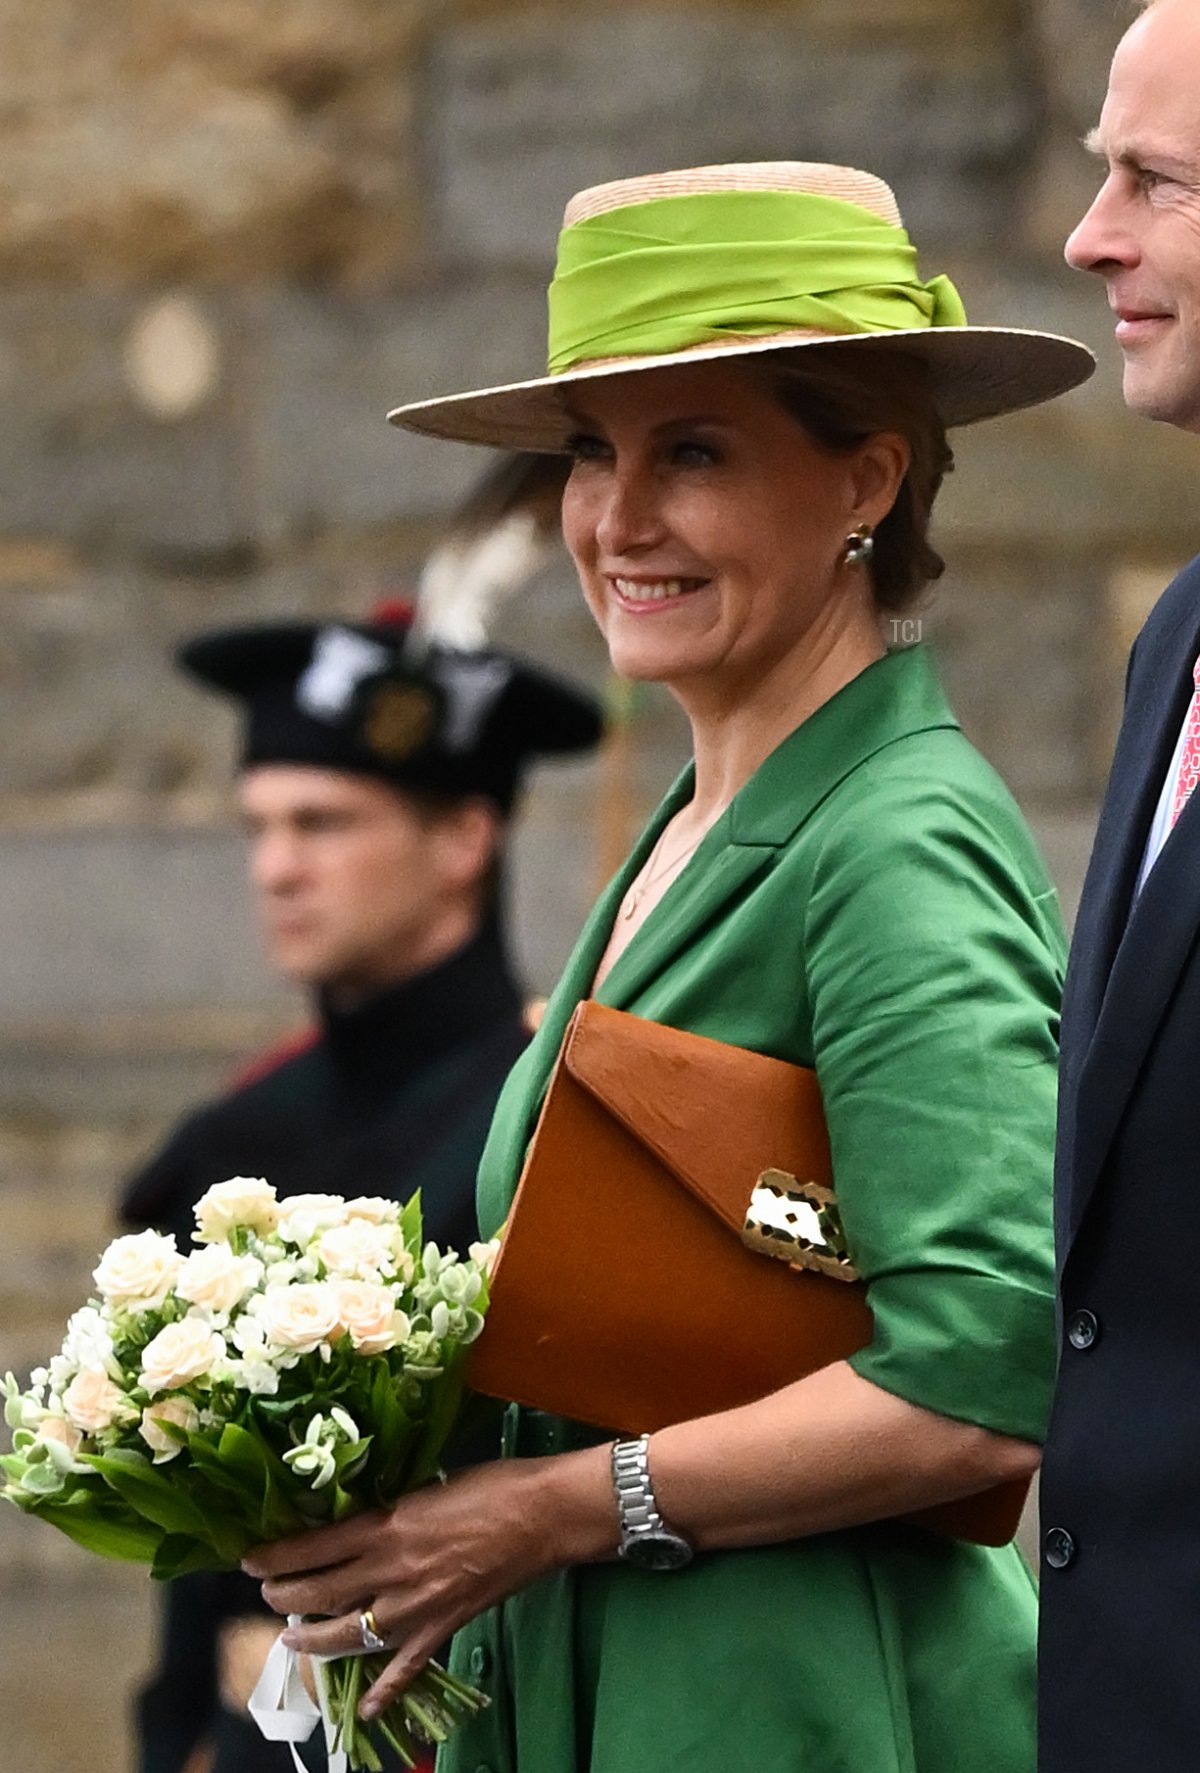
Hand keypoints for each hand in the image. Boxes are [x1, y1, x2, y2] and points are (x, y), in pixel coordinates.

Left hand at [243, 1449, 612, 1718]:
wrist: (544, 1514)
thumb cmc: (492, 1485)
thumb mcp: (428, 1485)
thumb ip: (391, 1510)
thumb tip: (360, 1523)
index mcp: (388, 1525)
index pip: (317, 1547)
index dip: (278, 1555)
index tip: (250, 1560)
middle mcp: (392, 1570)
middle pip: (323, 1592)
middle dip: (286, 1597)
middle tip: (268, 1595)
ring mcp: (417, 1606)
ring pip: (350, 1635)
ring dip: (316, 1641)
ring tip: (295, 1638)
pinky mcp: (444, 1627)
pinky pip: (406, 1667)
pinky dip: (385, 1690)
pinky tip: (367, 1708)